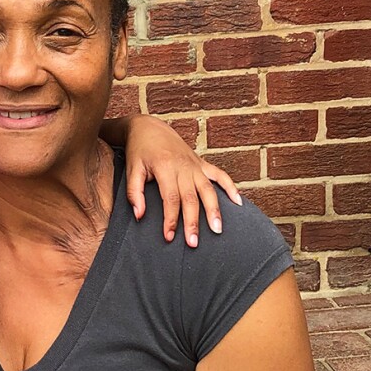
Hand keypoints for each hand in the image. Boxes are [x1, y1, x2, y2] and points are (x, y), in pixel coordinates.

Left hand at [123, 117, 241, 246]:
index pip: (170, 198)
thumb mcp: (132, 169)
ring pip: (209, 190)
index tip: (169, 237)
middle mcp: (184, 166)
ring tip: (217, 230)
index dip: (171, 219)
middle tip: (193, 243)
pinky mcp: (202, 163)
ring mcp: (195, 165)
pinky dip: (230, 187)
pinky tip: (238, 203)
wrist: (150, 127)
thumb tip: (139, 215)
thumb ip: (134, 192)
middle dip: (193, 222)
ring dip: (214, 210)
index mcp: (165, 167)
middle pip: (191, 198)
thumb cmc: (139, 150)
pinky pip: (220, 175)